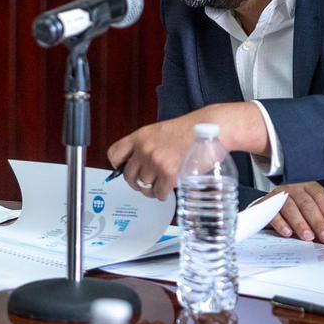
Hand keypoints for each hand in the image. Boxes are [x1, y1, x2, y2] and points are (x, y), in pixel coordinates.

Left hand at [106, 103, 267, 198]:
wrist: (209, 128)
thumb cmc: (188, 130)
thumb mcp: (159, 132)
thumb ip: (145, 145)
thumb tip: (136, 164)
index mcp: (139, 136)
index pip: (114, 154)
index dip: (118, 166)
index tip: (124, 170)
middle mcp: (144, 149)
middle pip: (128, 176)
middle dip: (136, 183)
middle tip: (146, 183)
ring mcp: (156, 162)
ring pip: (144, 186)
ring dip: (151, 189)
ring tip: (161, 185)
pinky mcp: (169, 174)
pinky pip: (158, 193)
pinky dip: (163, 195)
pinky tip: (169, 188)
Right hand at [261, 182, 323, 242]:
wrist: (273, 201)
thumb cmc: (298, 203)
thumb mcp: (315, 203)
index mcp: (307, 186)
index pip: (319, 195)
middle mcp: (293, 188)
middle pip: (306, 203)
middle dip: (317, 221)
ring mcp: (279, 195)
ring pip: (290, 207)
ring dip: (300, 223)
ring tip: (308, 236)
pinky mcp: (266, 204)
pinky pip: (273, 213)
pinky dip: (280, 223)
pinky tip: (288, 232)